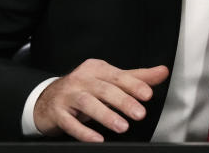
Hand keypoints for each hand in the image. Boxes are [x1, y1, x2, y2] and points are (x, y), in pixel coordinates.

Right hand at [33, 59, 168, 141]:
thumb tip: (162, 72)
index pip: (118, 76)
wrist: (47, 99)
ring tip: (122, 126)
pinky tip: (96, 138)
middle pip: (104, 88)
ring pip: (87, 103)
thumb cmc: (83, 89)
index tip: (148, 94)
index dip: (134, 84)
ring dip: (105, 115)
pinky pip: (69, 122)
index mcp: (96, 69)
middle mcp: (81, 79)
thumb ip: (136, 78)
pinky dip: (83, 131)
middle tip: (139, 113)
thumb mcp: (109, 81)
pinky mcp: (57, 112)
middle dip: (123, 101)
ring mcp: (67, 95)